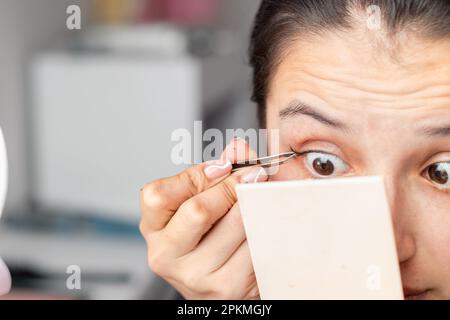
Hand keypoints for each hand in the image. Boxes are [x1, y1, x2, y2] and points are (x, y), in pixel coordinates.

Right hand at [140, 138, 267, 298]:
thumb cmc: (210, 239)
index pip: (158, 195)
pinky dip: (266, 226)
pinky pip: (255, 243)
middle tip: (254, 174)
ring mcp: (194, 275)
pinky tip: (266, 222)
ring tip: (263, 194)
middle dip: (232, 186)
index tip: (224, 166)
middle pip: (197, 210)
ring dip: (255, 203)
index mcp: (153, 228)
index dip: (196, 175)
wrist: (225, 286)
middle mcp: (166, 254)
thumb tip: (239, 147)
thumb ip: (218, 172)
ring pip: (235, 224)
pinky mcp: (226, 287)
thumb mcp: (202, 203)